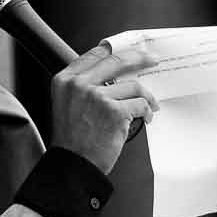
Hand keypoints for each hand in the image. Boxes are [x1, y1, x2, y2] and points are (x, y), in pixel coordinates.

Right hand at [48, 43, 158, 175]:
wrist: (73, 164)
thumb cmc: (72, 140)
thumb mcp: (66, 104)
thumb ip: (83, 86)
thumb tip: (113, 76)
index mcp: (65, 80)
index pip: (94, 55)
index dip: (115, 51)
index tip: (129, 52)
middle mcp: (79, 84)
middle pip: (117, 61)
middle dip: (140, 58)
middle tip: (152, 60)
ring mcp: (97, 96)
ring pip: (133, 86)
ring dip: (146, 97)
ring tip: (149, 106)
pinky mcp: (114, 111)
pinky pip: (140, 104)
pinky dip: (147, 111)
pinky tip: (145, 117)